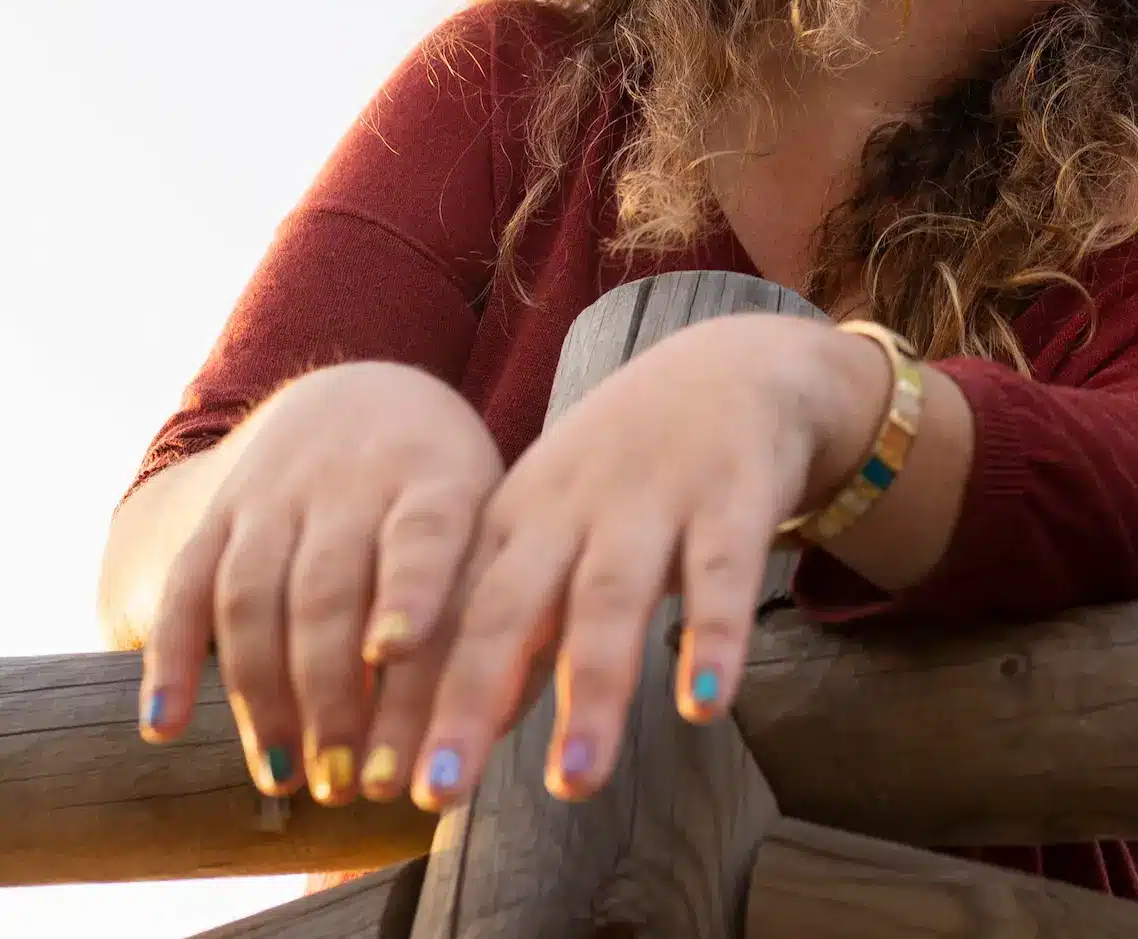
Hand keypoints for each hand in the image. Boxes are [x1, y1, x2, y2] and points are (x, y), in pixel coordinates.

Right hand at [140, 363, 503, 805]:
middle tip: (348, 783)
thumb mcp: (491, 513)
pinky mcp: (220, 514)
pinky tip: (166, 725)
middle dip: (335, 691)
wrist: (361, 398)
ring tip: (285, 777)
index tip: (396, 650)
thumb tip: (494, 716)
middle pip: (330, 587)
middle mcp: (352, 480)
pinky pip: (188, 585)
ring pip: (255, 594)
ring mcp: (278, 495)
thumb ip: (494, 598)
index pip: (423, 533)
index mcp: (439, 477)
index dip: (409, 588)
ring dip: (262, 694)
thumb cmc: (450, 492)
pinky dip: (172, 656)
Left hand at [406, 313, 888, 809]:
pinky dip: (714, 638)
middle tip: (440, 792)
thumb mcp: (557, 527)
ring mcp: (652, 500)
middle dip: (469, 700)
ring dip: (591, 692)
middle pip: (507, 609)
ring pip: (609, 600)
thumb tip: (464, 733)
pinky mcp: (734, 498)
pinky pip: (721, 575)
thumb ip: (517, 625)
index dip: (413, 696)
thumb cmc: (631, 468)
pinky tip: (704, 705)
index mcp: (515, 519)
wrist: (736, 364)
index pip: (449, 616)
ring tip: (573, 783)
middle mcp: (570, 509)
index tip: (381, 785)